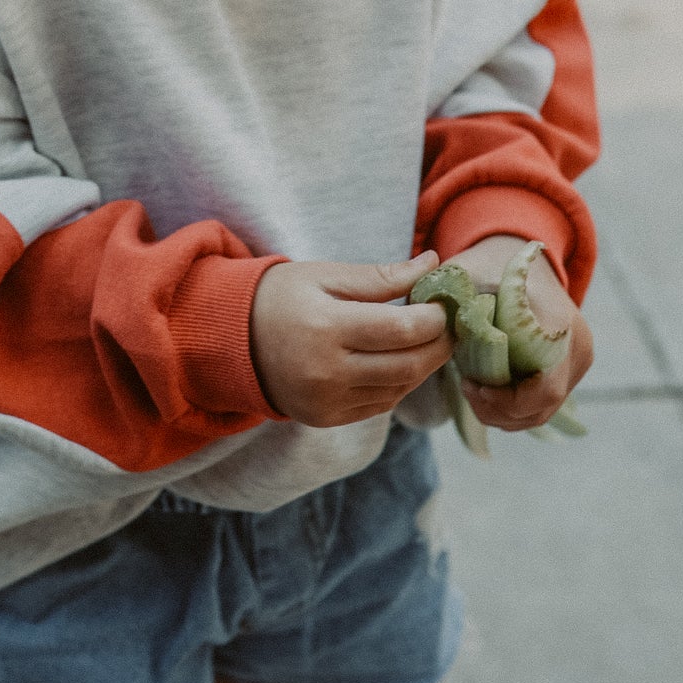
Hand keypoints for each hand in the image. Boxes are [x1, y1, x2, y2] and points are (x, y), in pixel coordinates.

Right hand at [250, 252, 453, 426]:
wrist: (233, 339)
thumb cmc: (281, 297)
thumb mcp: (325, 275)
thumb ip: (381, 276)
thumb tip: (433, 264)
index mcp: (325, 328)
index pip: (402, 329)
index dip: (434, 318)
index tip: (444, 303)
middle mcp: (326, 372)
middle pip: (408, 365)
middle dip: (439, 344)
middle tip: (450, 324)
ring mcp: (326, 401)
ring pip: (399, 388)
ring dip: (424, 365)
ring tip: (429, 340)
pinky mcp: (326, 418)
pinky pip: (381, 404)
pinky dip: (400, 383)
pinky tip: (400, 360)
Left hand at [451, 237, 593, 431]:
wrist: (521, 259)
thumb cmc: (490, 266)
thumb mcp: (466, 273)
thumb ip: (446, 295)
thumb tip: (418, 314)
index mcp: (558, 324)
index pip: (546, 387)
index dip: (508, 401)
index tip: (474, 387)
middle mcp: (576, 347)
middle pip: (542, 405)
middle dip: (498, 409)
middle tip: (466, 388)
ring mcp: (576, 362)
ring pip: (541, 411)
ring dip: (503, 412)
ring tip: (472, 388)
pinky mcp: (568, 371)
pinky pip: (541, 404)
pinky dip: (513, 407)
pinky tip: (486, 389)